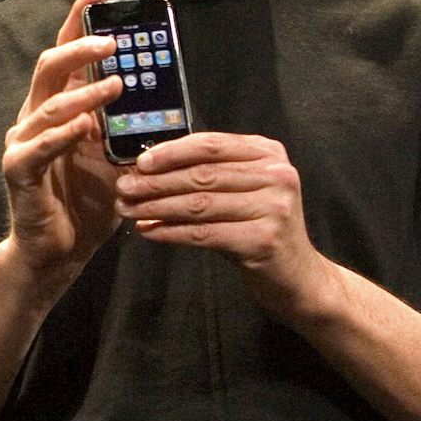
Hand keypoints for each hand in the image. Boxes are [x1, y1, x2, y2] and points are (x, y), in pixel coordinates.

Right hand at [0, 0, 124, 281]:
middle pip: (49, 69)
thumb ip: (128, 127)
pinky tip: (85, 128)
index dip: (78, 21)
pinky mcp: (18, 172)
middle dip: (80, 49)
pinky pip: (38, 147)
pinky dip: (62, 134)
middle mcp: (33, 119)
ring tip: (116, 85)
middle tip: (112, 41)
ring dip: (84, 93)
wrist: (57, 253)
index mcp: (56, 109)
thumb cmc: (84, 203)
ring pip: (48, 106)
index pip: (64, 55)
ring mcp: (23, 144)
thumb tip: (165, 99)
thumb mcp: (116, 157)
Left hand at [112, 132, 333, 318]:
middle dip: (156, 182)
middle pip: (202, 175)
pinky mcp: (263, 240)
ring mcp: (274, 208)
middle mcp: (276, 175)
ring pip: (200, 204)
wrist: (297, 276)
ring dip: (156, 207)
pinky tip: (148, 231)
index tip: (140, 163)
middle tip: (123, 188)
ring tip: (128, 210)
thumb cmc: (258, 227)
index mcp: (268, 154)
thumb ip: (206, 175)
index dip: (171, 152)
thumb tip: (146, 170)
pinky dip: (170, 232)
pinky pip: (204, 233)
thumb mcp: (240, 191)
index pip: (211, 145)